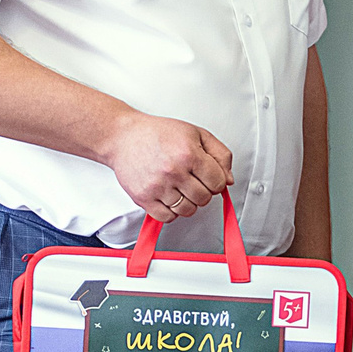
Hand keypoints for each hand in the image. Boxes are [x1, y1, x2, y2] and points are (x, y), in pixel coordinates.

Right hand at [103, 111, 232, 221]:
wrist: (123, 137)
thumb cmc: (158, 134)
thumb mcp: (196, 134)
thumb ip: (220, 155)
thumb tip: (229, 180)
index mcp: (188, 154)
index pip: (218, 183)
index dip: (216, 181)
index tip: (207, 176)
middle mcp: (173, 171)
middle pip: (204, 198)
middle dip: (202, 191)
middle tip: (192, 181)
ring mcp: (157, 186)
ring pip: (187, 210)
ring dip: (188, 202)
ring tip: (180, 188)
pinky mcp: (143, 198)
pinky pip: (167, 218)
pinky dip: (171, 211)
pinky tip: (168, 197)